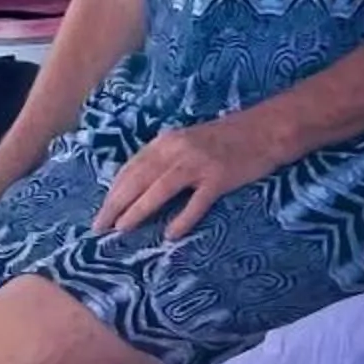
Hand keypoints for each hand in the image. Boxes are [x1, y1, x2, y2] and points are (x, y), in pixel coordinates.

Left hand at [90, 116, 274, 240]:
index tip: (100, 212)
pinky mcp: (219, 177)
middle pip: (138, 179)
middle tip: (99, 227)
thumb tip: (138, 188)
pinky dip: (182, 218)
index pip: (131, 169)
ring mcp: (198, 163)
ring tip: (121, 229)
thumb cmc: (224, 139)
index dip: (113, 192)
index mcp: (166, 142)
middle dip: (116, 204)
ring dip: (138, 210)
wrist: (264, 129)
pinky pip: (196, 201)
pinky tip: (170, 234)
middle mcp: (177, 150)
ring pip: (159, 189)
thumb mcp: (187, 143)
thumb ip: (164, 160)